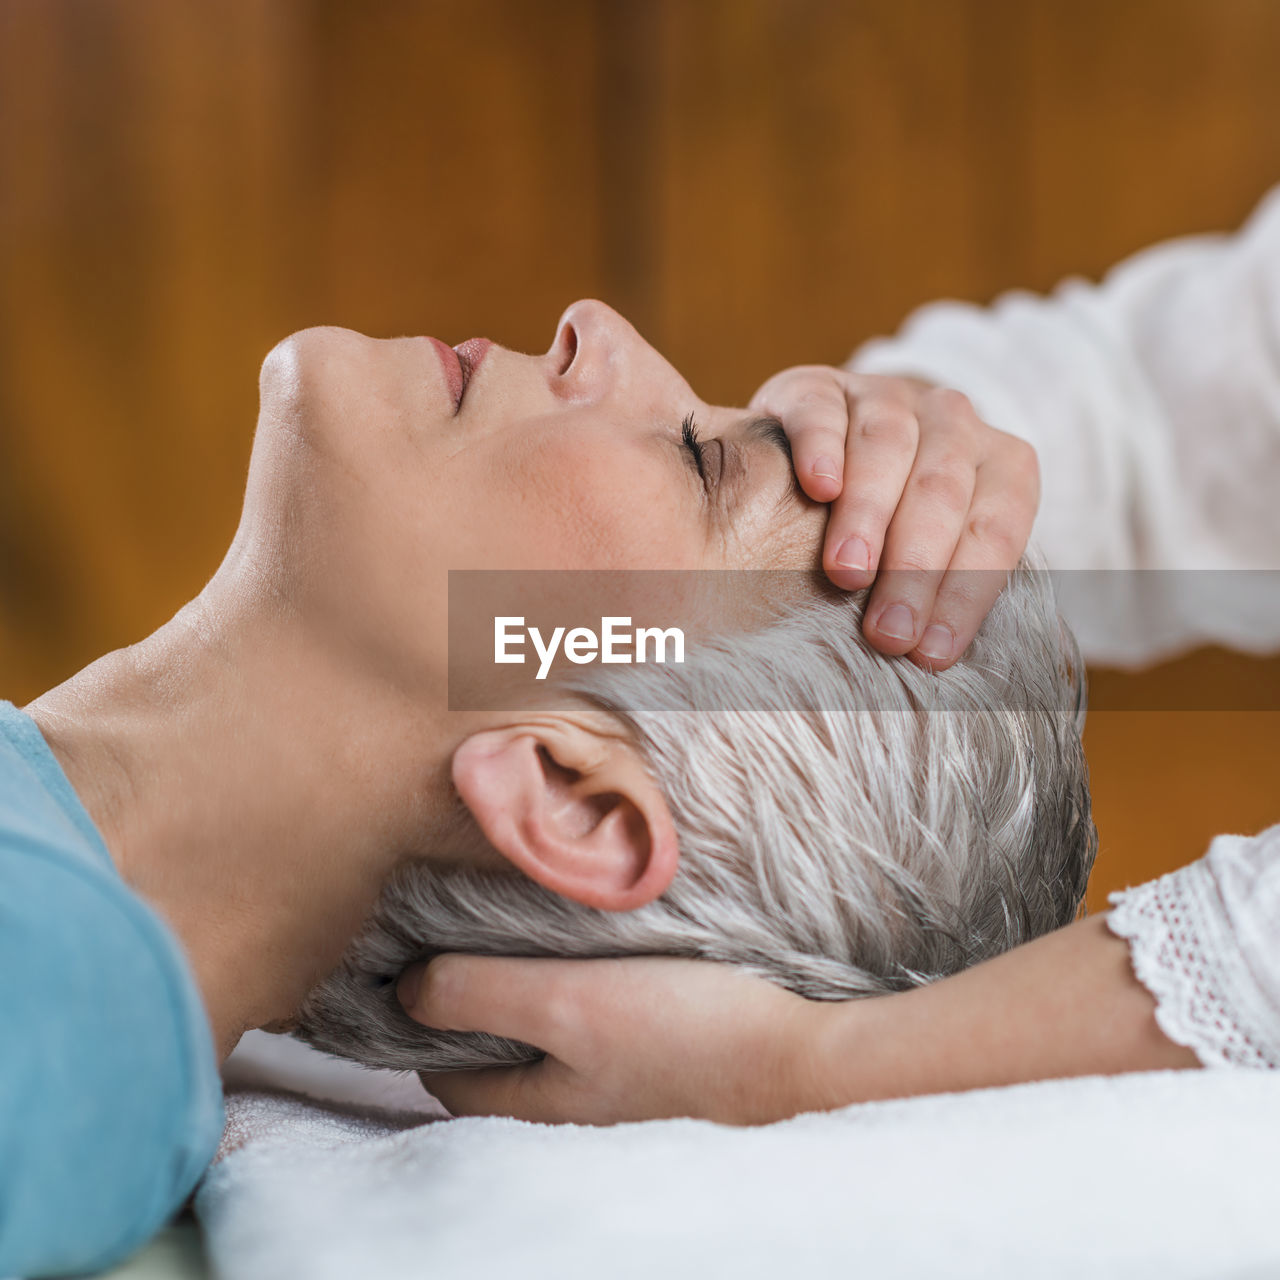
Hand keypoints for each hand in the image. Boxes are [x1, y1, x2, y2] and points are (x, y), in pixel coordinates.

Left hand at [396, 954, 833, 1124]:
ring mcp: (622, 1089)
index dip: (420, 1020)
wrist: (801, 1060)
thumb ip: (482, 995)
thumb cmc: (686, 1031)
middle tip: (461, 937)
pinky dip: (580, 1001)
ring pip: (547, 1046)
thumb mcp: (569, 1004)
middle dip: (471, 1009)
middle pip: (496, 1060)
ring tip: (526, 936)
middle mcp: (574, 1106)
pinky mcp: (664, 1063)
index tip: (411, 960)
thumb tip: (405, 990)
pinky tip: (598, 960)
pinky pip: (598, 1033)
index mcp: (539, 1103)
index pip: (446, 1073)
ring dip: (528, 999)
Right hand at [749, 368, 1039, 668]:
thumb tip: (932, 667)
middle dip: (916, 567)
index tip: (932, 653)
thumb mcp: (937, 553)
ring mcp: (885, 396)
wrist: (834, 444)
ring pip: (888, 445)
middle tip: (887, 632)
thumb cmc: (895, 527)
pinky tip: (815, 488)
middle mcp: (952, 421)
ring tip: (847, 574)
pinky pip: (824, 410)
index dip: (967, 592)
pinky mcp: (819, 387)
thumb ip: (946, 590)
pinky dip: (822, 448)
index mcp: (999, 465)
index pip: (996, 528)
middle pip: (943, 489)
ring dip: (869, 513)